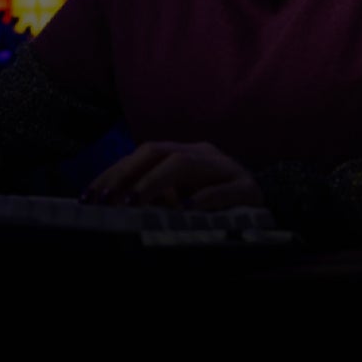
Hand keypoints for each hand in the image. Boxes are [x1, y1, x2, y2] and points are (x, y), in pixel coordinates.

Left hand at [83, 141, 264, 211]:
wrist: (272, 208)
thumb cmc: (218, 208)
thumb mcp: (182, 201)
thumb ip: (154, 198)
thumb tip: (112, 206)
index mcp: (186, 153)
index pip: (143, 153)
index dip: (114, 171)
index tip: (89, 195)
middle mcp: (204, 153)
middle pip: (158, 151)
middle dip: (127, 173)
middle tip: (106, 199)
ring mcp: (227, 167)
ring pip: (185, 163)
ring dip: (154, 182)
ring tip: (134, 202)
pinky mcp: (249, 188)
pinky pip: (223, 189)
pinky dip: (203, 199)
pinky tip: (186, 211)